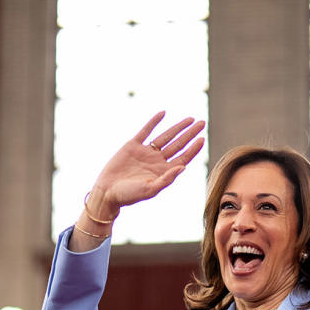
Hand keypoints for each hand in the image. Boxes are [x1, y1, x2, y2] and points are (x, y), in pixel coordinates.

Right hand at [86, 112, 205, 217]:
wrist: (107, 192)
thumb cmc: (129, 195)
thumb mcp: (150, 189)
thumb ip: (167, 179)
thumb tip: (183, 167)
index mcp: (163, 172)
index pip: (183, 158)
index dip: (193, 149)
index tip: (202, 138)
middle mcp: (157, 161)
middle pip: (178, 145)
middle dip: (190, 134)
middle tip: (202, 123)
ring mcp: (145, 152)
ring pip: (165, 136)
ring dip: (177, 127)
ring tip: (190, 119)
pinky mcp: (132, 146)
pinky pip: (146, 131)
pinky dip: (154, 122)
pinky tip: (163, 114)